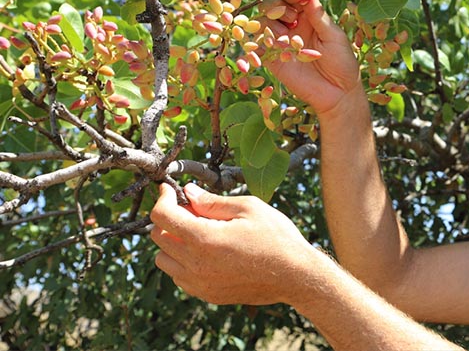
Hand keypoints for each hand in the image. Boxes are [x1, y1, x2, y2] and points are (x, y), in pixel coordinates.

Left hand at [150, 182, 318, 304]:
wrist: (295, 276)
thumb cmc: (276, 238)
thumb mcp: (248, 208)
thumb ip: (213, 201)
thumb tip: (188, 192)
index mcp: (204, 239)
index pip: (161, 216)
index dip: (162, 198)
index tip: (170, 190)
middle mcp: (195, 264)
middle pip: (157, 236)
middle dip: (168, 217)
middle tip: (192, 208)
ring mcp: (199, 283)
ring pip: (163, 259)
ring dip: (173, 242)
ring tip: (199, 232)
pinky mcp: (206, 294)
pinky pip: (179, 276)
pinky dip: (183, 261)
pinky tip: (207, 252)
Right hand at [260, 0, 361, 115]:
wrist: (339, 94)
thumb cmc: (342, 63)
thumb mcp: (333, 36)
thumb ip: (318, 14)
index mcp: (308, 18)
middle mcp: (292, 27)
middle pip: (273, 6)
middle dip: (279, 4)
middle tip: (292, 15)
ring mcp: (280, 42)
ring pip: (263, 21)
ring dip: (271, 19)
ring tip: (287, 29)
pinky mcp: (272, 59)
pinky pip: (259, 45)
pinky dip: (261, 38)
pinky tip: (273, 39)